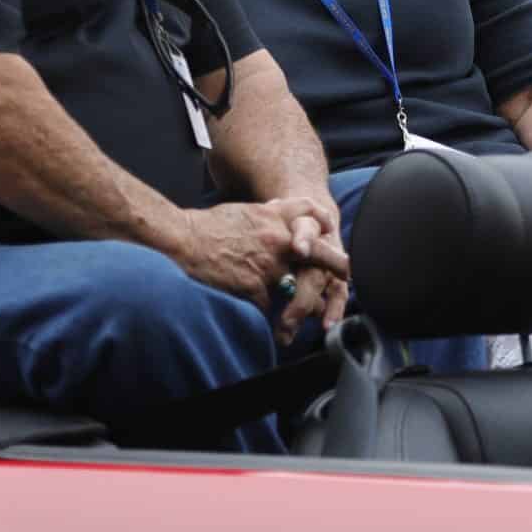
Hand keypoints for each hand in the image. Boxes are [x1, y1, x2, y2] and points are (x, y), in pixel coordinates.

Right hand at [172, 197, 350, 327]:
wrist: (182, 239)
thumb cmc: (205, 227)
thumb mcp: (242, 213)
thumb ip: (264, 218)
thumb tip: (275, 223)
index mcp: (272, 217)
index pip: (308, 212)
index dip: (323, 220)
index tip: (333, 230)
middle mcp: (278, 239)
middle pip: (319, 252)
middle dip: (338, 265)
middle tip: (350, 275)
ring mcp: (269, 265)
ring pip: (295, 289)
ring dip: (298, 304)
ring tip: (298, 318)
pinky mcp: (256, 287)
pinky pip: (266, 306)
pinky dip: (261, 313)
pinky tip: (256, 319)